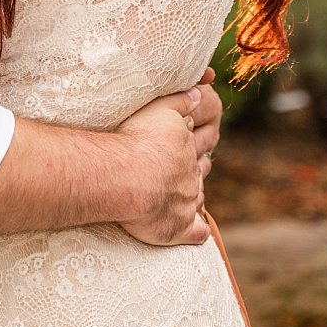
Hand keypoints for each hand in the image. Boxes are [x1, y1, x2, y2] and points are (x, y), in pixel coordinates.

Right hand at [114, 78, 220, 245]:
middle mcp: (190, 174)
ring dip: (195, 197)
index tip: (193, 143)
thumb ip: (181, 99)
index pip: (197, 143)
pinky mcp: (179, 227)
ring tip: (189, 196)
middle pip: (199, 171)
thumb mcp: (160, 108)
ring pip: (197, 199)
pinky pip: (196, 233)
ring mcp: (186, 202)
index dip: (195, 143)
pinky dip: (198, 233)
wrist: (125, 177)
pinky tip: (199, 234)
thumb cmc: (136, 141)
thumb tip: (202, 93)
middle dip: (197, 169)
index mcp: (186, 146)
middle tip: (191, 170)